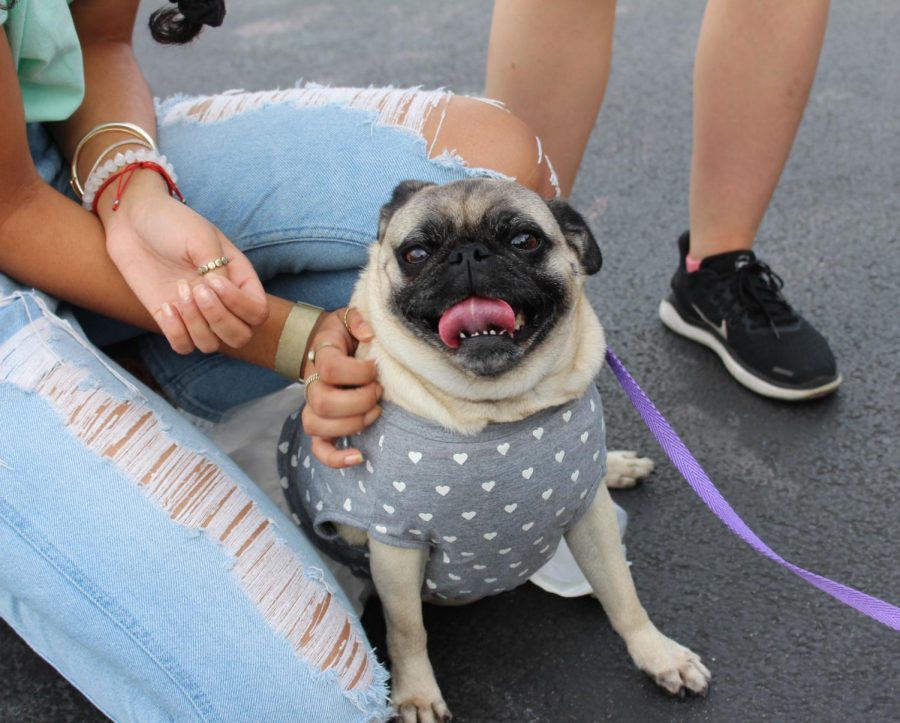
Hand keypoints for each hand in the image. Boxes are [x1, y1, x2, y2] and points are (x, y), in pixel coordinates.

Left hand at [100, 170, 268, 353]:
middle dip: (219, 319)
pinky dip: (176, 332)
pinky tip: (165, 307)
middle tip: (196, 290)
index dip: (240, 305)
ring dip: (195, 323)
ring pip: (211, 345)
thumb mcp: (202, 237)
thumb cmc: (172, 222)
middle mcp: (222, 301)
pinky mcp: (170, 319)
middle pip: (240, 336)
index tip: (213, 280)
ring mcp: (196, 312)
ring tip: (179, 291)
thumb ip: (218, 269)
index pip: (257, 312)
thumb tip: (220, 296)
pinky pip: (183, 346)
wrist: (132, 220)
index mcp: (238, 279)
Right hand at [301, 307, 382, 467]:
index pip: (331, 369)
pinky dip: (335, 458)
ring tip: (374, 412)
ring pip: (317, 426)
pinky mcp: (320, 423)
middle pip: (324, 402)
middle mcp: (312, 384)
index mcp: (321, 356)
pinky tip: (359, 456)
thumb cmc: (344, 333)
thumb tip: (368, 334)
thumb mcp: (349, 317)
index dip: (358, 371)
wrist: (325, 344)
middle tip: (377, 391)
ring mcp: (313, 407)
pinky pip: (319, 448)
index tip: (374, 367)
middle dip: (359, 400)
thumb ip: (358, 319)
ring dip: (352, 423)